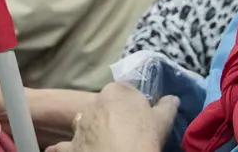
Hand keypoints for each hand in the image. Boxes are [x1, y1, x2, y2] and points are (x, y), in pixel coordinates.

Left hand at [45, 83, 177, 151]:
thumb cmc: (143, 138)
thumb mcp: (162, 121)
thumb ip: (167, 107)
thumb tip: (172, 99)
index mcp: (117, 91)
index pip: (125, 91)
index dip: (133, 104)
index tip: (140, 116)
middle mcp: (94, 102)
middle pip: (104, 106)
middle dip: (112, 115)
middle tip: (126, 131)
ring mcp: (80, 124)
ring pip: (85, 122)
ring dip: (91, 129)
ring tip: (104, 144)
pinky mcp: (71, 145)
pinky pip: (65, 146)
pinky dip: (65, 148)